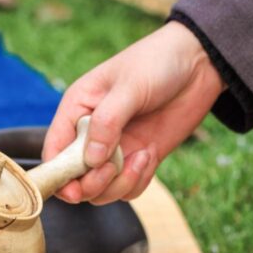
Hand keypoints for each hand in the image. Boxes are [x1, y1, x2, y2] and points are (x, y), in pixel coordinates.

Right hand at [43, 21, 224, 204]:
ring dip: (119, 185)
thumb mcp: (130, 87)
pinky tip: (150, 156)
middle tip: (112, 169)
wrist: (198, 63)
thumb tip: (91, 161)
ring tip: (140, 158)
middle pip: (75, 179)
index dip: (57, 176)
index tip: (74, 190)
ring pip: (102, 190)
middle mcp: (91, 134)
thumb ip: (107, 122)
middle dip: (92, 184)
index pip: (54, 151)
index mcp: (77, 110)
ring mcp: (116, 149)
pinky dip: (137, 181)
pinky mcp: (138, 159)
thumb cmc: (157, 62)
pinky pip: (128, 188)